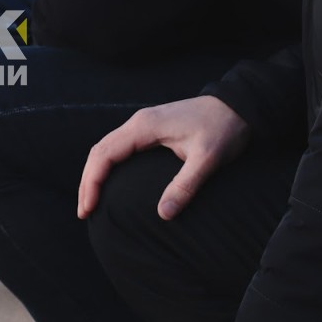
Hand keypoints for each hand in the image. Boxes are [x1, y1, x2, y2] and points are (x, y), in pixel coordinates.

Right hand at [79, 96, 249, 221]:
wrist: (237, 106)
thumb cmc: (223, 129)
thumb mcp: (208, 159)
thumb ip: (185, 185)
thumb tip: (163, 215)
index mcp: (144, 127)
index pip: (105, 154)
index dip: (92, 182)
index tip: (88, 208)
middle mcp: (138, 123)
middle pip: (99, 151)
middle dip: (87, 181)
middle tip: (84, 212)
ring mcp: (143, 125)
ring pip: (107, 148)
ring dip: (95, 174)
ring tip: (91, 201)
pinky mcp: (151, 129)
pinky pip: (120, 148)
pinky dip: (108, 167)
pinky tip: (110, 183)